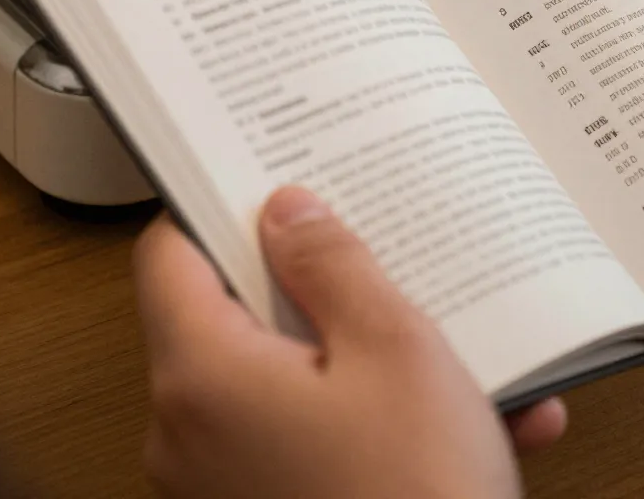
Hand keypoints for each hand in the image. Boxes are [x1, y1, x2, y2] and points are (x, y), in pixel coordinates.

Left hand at [133, 187, 566, 498]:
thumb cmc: (414, 497)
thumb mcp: (394, 348)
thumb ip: (333, 265)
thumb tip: (287, 211)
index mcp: (202, 375)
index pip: (170, 254)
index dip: (218, 204)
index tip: (269, 177)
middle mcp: (189, 433)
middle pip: (235, 315)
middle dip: (321, 284)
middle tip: (380, 250)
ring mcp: (221, 481)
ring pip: (290, 380)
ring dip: (372, 358)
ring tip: (458, 347)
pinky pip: (314, 437)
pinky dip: (380, 420)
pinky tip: (473, 415)